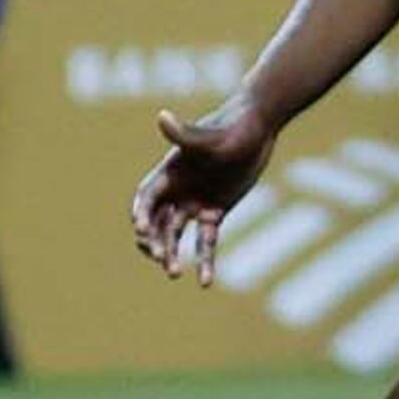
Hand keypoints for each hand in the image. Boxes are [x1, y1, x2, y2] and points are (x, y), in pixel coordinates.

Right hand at [132, 101, 275, 285]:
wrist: (258, 129)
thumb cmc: (232, 128)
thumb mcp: (211, 136)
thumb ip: (186, 134)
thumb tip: (162, 117)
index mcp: (168, 172)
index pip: (146, 197)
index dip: (141, 213)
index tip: (141, 230)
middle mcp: (176, 190)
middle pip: (155, 221)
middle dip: (153, 240)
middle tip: (159, 257)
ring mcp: (193, 203)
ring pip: (175, 235)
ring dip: (172, 254)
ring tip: (174, 274)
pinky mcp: (214, 213)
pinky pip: (205, 242)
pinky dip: (204, 261)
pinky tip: (205, 282)